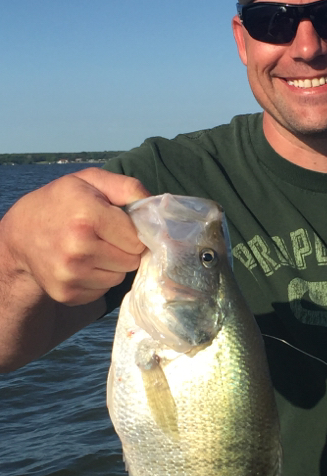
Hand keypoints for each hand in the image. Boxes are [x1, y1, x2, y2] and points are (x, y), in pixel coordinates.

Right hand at [1, 167, 149, 304]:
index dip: (131, 231)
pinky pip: (103, 291)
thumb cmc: (62, 202)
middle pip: (131, 261)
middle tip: (104, 237)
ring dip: (112, 265)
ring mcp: (71, 275)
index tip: (117, 224)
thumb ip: (128, 187)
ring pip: (119, 278)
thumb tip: (156, 208)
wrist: (21, 235)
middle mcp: (78, 249)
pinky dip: (97, 279)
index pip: (137, 239)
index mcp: (87, 217)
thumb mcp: (91, 181)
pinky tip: (82, 264)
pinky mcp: (67, 295)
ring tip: (91, 249)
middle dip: (123, 249)